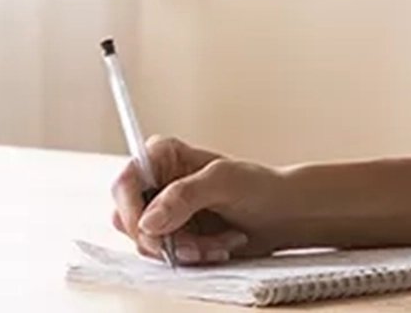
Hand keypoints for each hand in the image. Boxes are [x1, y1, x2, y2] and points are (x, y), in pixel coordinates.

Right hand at [110, 136, 292, 263]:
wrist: (284, 215)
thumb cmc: (262, 186)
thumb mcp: (225, 182)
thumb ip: (185, 195)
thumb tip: (149, 220)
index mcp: (164, 155)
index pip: (126, 182)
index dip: (132, 212)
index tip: (153, 234)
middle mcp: (158, 182)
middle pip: (131, 219)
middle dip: (164, 239)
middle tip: (196, 245)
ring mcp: (164, 212)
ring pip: (149, 242)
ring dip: (185, 249)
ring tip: (219, 243)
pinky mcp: (174, 235)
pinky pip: (166, 255)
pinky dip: (192, 257)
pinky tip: (219, 248)